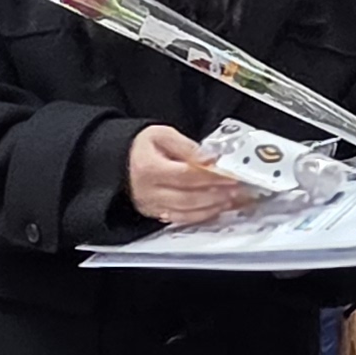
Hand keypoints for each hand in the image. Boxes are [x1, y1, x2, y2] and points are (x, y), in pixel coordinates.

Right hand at [127, 123, 254, 224]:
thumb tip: (210, 159)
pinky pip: (181, 220)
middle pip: (189, 197)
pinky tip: (215, 209)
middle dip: (217, 194)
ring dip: (213, 207)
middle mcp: (149, 191)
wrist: (117, 161)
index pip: (186, 175)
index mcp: (149, 168)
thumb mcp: (161, 135)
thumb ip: (187, 147)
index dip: (210, 177)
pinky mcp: (155, 214)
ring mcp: (151, 206)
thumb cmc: (139, 146)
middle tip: (237, 189)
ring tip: (231, 199)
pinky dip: (201, 216)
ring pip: (187, 212)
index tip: (230, 175)